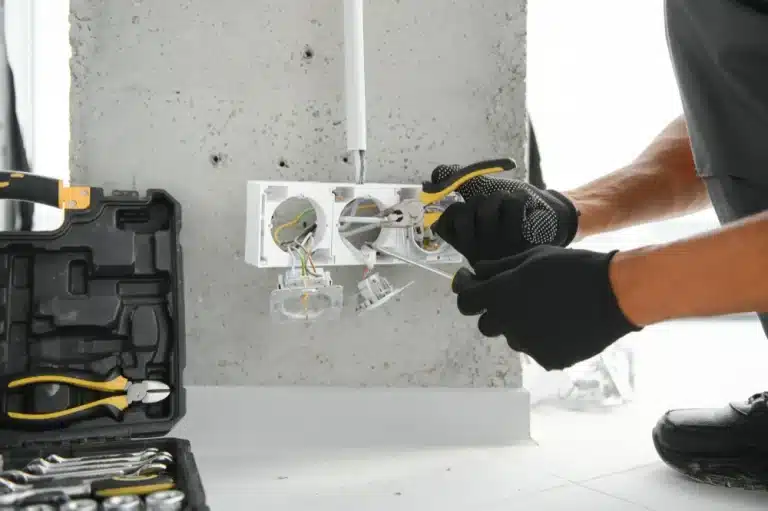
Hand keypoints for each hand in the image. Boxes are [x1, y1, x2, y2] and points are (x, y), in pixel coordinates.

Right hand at [429, 164, 579, 265]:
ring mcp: (499, 250)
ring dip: (502, 197)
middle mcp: (478, 251)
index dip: (455, 209)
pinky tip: (527, 214)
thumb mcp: (484, 191)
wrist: (552, 216)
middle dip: (482, 199)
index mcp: (465, 243)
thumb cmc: (514, 207)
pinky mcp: (522, 243)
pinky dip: (521, 199)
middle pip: (466, 210)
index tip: (464, 205)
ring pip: (488, 203)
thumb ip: (459, 181)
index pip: (444, 223)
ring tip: (512, 211)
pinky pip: (512, 203)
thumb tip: (433, 178)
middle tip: (495, 210)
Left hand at [451, 245, 640, 370]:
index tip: (471, 282)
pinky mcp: (547, 359)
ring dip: (519, 325)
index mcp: (501, 295)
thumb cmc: (572, 268)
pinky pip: (535, 349)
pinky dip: (542, 338)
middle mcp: (509, 323)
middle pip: (485, 324)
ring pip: (512, 337)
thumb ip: (499, 267)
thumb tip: (476, 271)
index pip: (465, 301)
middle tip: (513, 298)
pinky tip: (560, 324)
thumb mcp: (533, 257)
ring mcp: (528, 345)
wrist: (613, 294)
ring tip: (546, 309)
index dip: (465, 290)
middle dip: (494, 311)